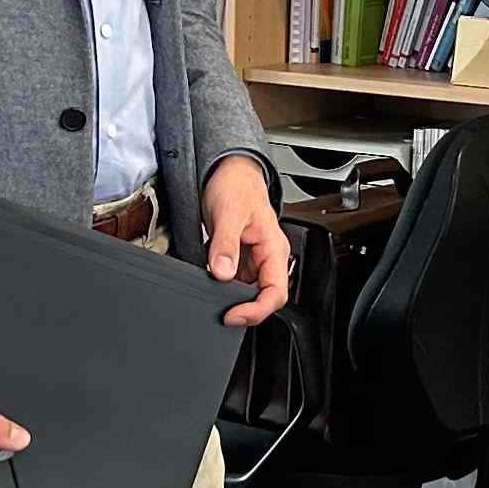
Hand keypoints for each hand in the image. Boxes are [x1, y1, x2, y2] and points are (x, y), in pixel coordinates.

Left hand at [203, 158, 292, 328]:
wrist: (229, 171)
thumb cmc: (236, 186)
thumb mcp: (228, 214)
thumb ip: (226, 244)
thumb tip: (222, 272)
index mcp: (274, 248)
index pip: (275, 292)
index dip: (256, 310)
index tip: (234, 315)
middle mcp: (268, 257)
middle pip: (264, 297)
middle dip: (245, 309)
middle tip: (222, 313)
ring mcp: (255, 259)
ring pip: (250, 292)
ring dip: (234, 300)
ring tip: (214, 297)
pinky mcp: (241, 258)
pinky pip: (237, 282)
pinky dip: (225, 289)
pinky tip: (213, 285)